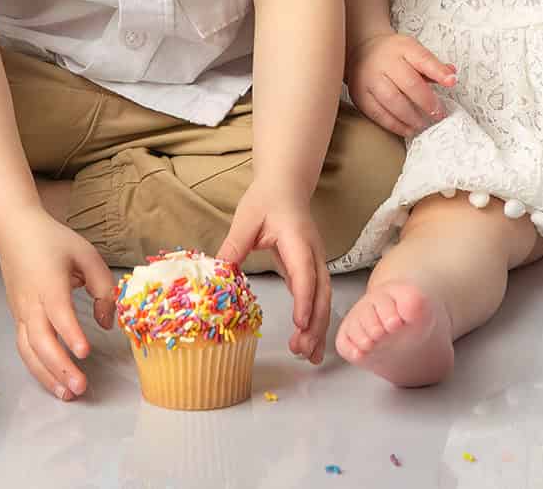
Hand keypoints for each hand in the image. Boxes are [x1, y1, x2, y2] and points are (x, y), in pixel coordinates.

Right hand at [0, 208, 117, 400]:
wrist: (14, 233)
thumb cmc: (53, 242)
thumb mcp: (87, 254)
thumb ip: (102, 288)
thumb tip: (106, 324)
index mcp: (49, 283)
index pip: (58, 313)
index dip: (71, 334)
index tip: (85, 352)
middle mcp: (31, 303)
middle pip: (40, 341)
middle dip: (60, 367)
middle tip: (81, 387)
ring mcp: (21, 313)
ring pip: (28, 351)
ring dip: (46, 376)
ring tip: (67, 395)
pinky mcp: (18, 319)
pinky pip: (24, 349)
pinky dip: (37, 369)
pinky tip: (53, 382)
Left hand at [219, 179, 331, 362]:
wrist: (286, 186)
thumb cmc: (266, 200)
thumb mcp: (246, 219)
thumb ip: (234, 246)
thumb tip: (218, 274)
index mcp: (297, 239)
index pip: (304, 272)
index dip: (304, 298)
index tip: (300, 323)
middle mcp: (313, 253)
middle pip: (321, 291)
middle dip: (315, 322)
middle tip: (302, 350)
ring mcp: (315, 262)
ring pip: (323, 298)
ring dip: (318, 326)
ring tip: (309, 356)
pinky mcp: (310, 269)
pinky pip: (317, 297)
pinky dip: (315, 320)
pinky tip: (310, 341)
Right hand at [346, 31, 455, 137]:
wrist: (362, 50)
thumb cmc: (394, 55)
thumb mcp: (414, 52)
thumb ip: (433, 66)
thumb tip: (451, 75)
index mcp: (403, 48)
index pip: (423, 59)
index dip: (438, 72)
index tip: (451, 82)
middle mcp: (385, 62)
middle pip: (409, 83)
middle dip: (426, 101)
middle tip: (438, 114)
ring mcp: (370, 78)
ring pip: (392, 100)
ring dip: (411, 116)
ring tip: (423, 124)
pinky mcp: (360, 94)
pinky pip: (378, 113)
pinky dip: (395, 124)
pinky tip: (408, 129)